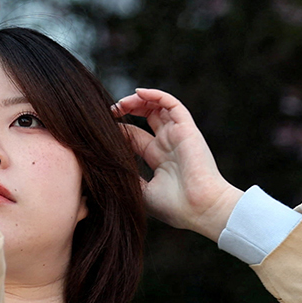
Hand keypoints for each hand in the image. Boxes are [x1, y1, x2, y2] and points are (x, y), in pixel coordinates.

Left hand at [114, 88, 242, 239]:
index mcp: (158, 159)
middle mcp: (168, 144)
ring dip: (138, 100)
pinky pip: (172, 104)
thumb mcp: (142, 192)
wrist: (200, 210)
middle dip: (128, 110)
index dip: (119, 130)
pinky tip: (138, 93)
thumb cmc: (175, 207)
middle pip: (146, 117)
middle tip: (110, 111)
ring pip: (158, 107)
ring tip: (121, 103)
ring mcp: (178, 135)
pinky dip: (156, 95)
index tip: (100, 129)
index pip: (135, 137)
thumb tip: (104, 168)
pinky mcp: (187, 129)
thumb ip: (127, 176)